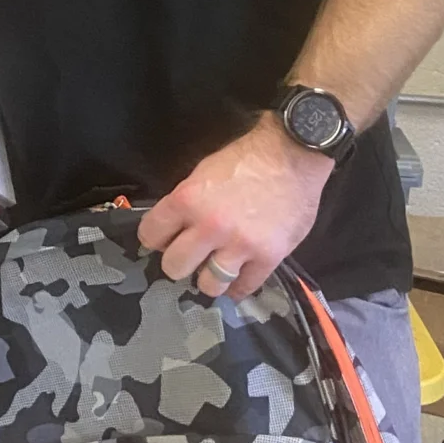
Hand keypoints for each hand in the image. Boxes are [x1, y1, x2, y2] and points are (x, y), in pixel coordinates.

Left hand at [136, 116, 333, 296]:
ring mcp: (240, 245)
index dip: (155, 239)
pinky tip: (238, 277)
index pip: (151, 234)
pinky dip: (238, 286)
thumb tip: (173, 229)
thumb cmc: (246, 159)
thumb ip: (186, 203)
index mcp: (187, 200)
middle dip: (179, 263)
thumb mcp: (203, 171)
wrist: (292, 155)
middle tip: (190, 257)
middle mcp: (209, 226)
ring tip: (215, 269)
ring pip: (208, 285)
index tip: (164, 240)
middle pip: (174, 267)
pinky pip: (244, 287)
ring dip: (209, 278)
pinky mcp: (268, 257)